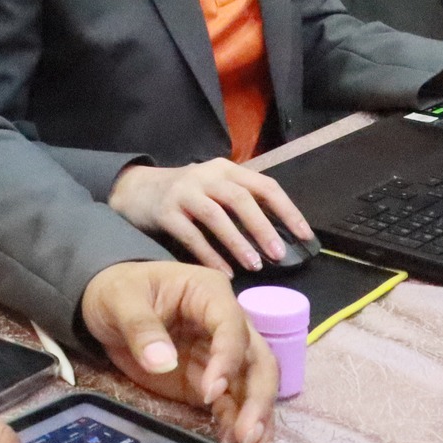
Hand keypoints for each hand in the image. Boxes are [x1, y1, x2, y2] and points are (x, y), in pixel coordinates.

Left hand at [80, 260, 276, 442]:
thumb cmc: (117, 290)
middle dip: (258, 397)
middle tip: (247, 434)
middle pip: (257, 359)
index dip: (228, 358)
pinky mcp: (209, 381)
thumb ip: (141, 327)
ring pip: (253, 385)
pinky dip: (237, 424)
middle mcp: (226, 323)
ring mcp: (220, 355)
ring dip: (258, 418)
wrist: (106, 305)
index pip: (232, 325)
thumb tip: (163, 363)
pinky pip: (232, 403)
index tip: (211, 391)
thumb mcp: (121, 299)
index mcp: (209, 293)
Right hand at [108, 160, 312, 274]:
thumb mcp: (216, 189)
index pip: (264, 185)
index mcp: (227, 169)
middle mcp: (206, 175)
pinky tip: (224, 273)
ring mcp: (184, 192)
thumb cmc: (187, 195)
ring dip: (237, 242)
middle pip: (240, 198)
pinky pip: (190, 235)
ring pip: (216, 215)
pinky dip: (209, 255)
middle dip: (263, 227)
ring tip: (255, 265)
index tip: (305, 236)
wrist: (137, 189)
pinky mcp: (165, 211)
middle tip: (278, 254)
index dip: (287, 210)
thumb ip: (242, 204)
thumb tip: (280, 237)